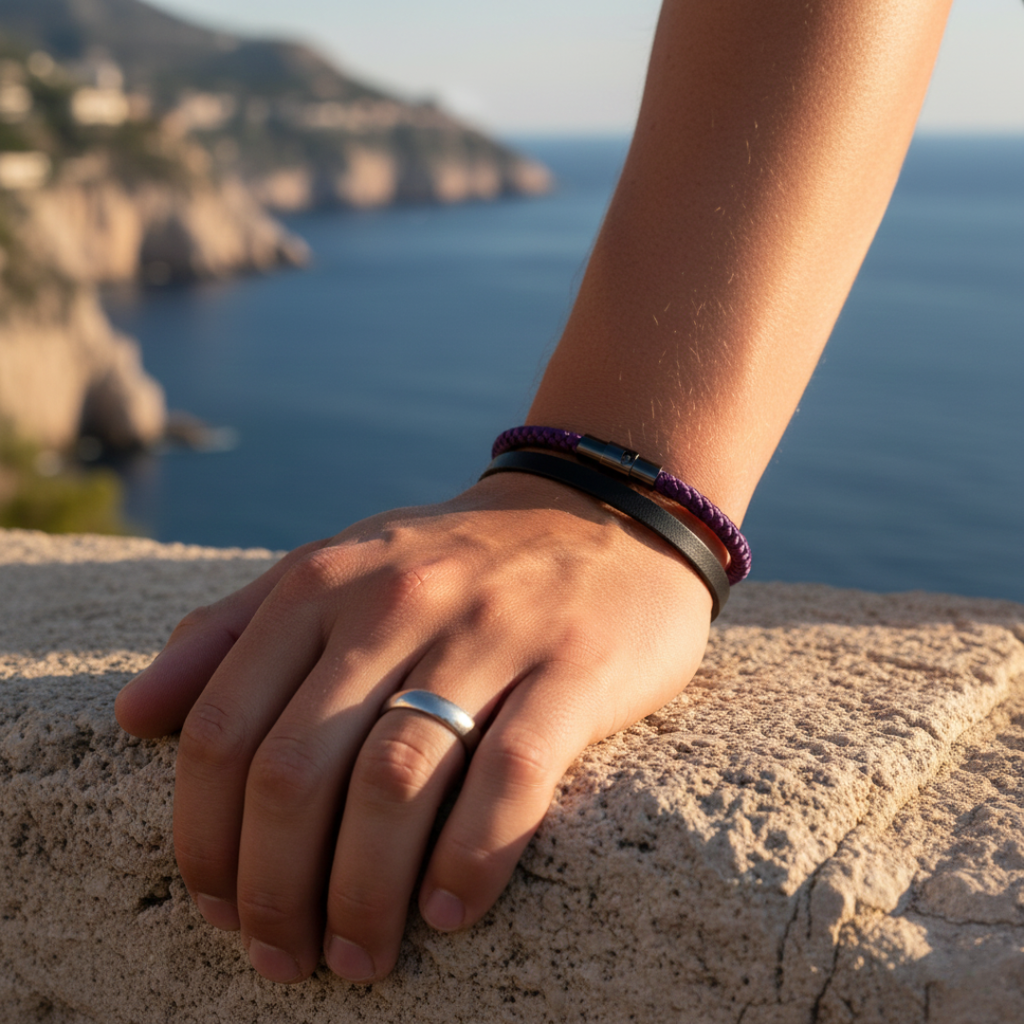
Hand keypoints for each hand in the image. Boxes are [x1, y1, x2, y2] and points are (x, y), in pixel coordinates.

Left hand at [115, 470, 712, 983]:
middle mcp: (396, 604)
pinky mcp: (573, 667)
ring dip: (362, 895)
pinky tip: (449, 911)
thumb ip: (232, 629)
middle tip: (282, 959)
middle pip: (297, 771)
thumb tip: (135, 714)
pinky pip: (511, 777)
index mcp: (323, 584)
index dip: (203, 839)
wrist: (599, 511)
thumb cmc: (454, 560)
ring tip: (357, 957)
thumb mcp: (335, 566)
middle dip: (273, 890)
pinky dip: (471, 858)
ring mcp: (488, 634)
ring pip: (395, 784)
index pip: (226, 729)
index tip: (215, 909)